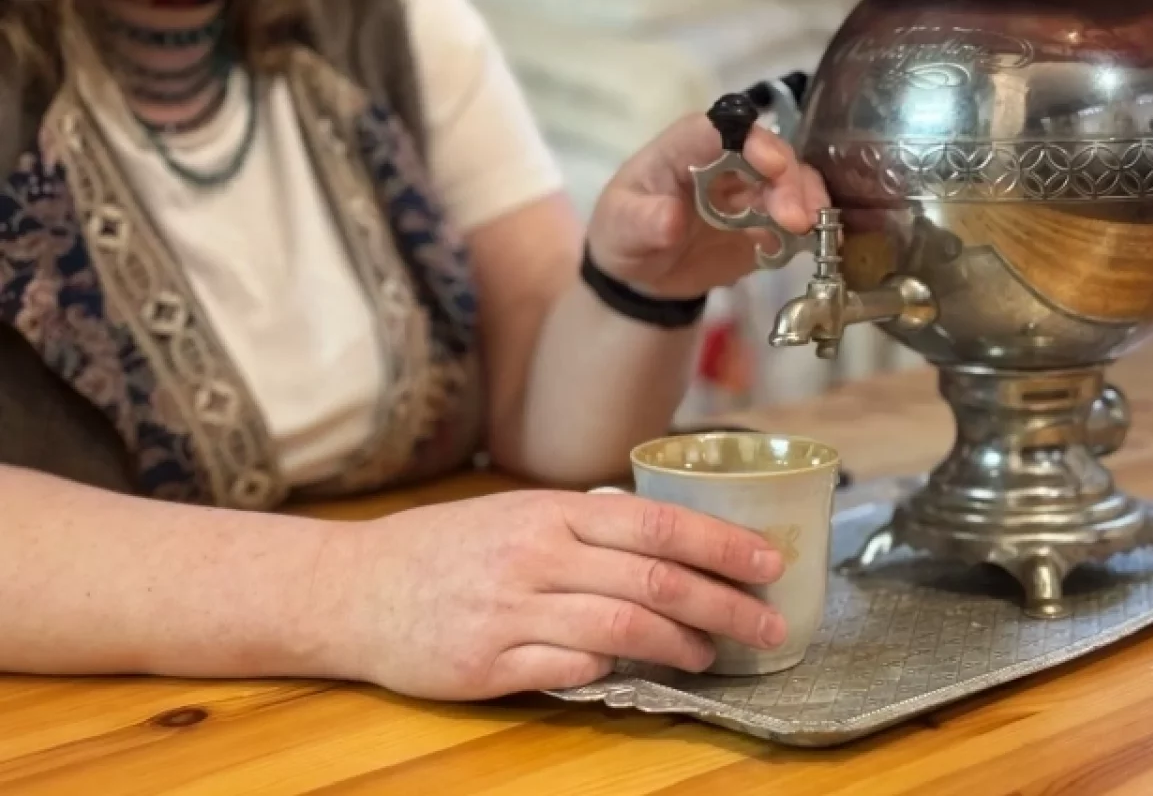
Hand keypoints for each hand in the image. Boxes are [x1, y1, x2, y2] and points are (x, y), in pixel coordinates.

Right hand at [327, 490, 786, 700]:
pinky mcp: (489, 662)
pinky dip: (614, 666)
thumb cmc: (440, 548)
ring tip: (711, 654)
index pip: (656, 523)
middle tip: (770, 625)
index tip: (769, 561)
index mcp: (548, 512)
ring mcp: (512, 610)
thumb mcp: (511, 513)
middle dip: (725, 604)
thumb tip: (657, 537)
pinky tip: (636, 669)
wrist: (353, 588)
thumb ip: (580, 525)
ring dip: (681, 642)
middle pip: (655, 578)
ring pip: (624, 625)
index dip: (721, 543)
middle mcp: (536, 555)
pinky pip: (571, 666)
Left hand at [587, 113, 829, 299]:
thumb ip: (644, 221)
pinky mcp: (766, 223)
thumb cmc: (625, 232)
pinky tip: (809, 244)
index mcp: (687, 145)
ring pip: (792, 180)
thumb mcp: (622, 226)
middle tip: (795, 218)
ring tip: (806, 229)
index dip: (753, 140)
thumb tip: (671, 219)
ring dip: (806, 200)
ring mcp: (750, 191)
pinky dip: (807, 229)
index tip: (772, 166)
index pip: (725, 127)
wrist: (639, 274)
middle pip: (770, 151)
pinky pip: (795, 218)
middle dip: (789, 179)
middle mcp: (727, 160)